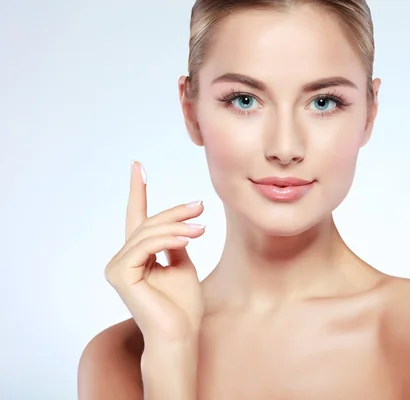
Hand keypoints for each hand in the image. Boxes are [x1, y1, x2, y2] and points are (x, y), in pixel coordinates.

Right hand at [105, 161, 205, 343]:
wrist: (181, 333)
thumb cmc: (183, 306)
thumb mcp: (183, 265)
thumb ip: (175, 244)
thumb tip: (179, 225)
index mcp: (138, 256)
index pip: (137, 218)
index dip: (138, 191)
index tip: (138, 165)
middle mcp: (124, 259)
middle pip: (148, 223)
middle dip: (176, 213)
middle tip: (200, 206)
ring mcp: (118, 266)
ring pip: (148, 232)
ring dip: (177, 227)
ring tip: (201, 229)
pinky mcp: (120, 274)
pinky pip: (146, 246)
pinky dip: (168, 240)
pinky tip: (189, 239)